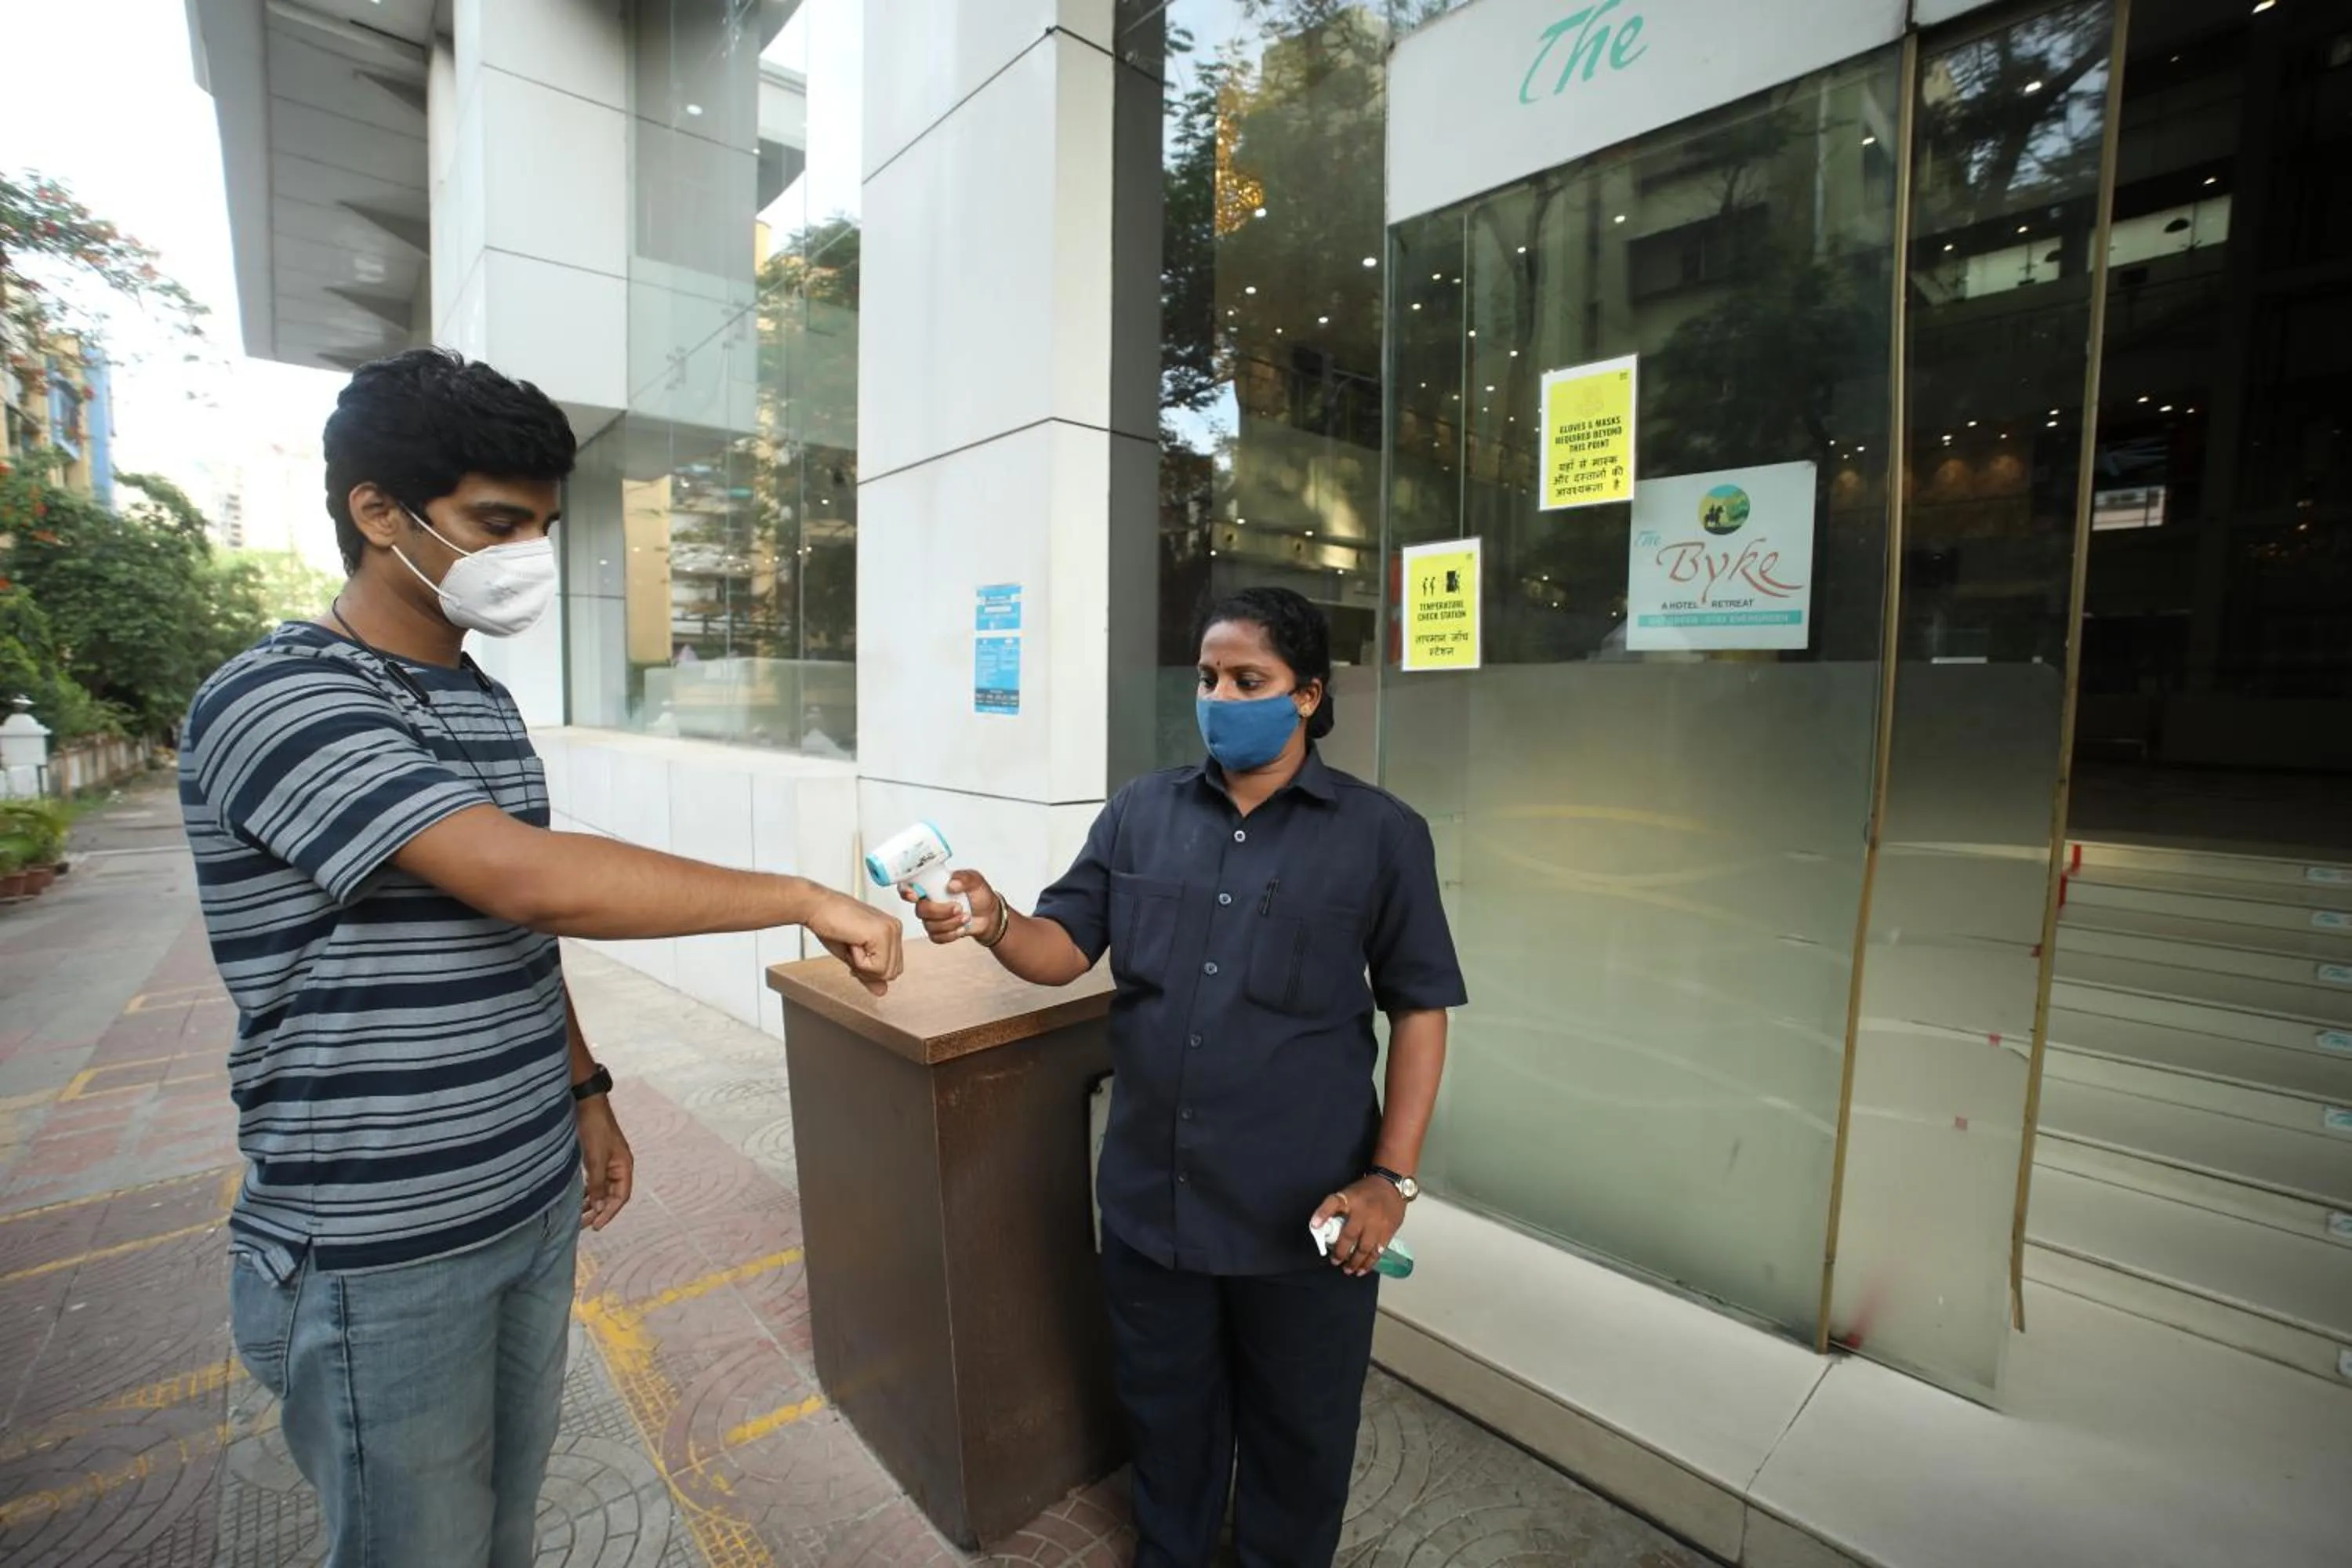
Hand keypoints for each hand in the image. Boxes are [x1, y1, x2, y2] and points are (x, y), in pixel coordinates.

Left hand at [577, 1097, 634, 1230]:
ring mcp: (607, 1163)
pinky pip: (594, 1181)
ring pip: (601, 1190)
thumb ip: (597, 1184)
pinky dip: (586, 1192)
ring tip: (578, 1216)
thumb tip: (598, 1208)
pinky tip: (577, 1199)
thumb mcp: (596, 1159)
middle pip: (611, 1195)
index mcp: (624, 1167)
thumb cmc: (595, 1129)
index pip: (621, 1197)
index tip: (597, 1225)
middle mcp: (617, 1167)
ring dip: (591, 1203)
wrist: (586, 1104)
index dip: (610, 1212)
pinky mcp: (596, 1159)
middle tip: (583, 1225)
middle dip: (598, 1211)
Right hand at [807, 889, 903, 994]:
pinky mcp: (882, 933)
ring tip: (852, 943)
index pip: (893, 968)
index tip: (854, 953)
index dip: (870, 970)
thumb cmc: (830, 925)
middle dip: (868, 970)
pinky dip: (858, 961)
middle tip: (852, 948)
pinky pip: (876, 967)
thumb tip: (883, 991)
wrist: (816, 907)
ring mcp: (891, 930)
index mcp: (891, 931)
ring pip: (886, 972)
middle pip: (892, 973)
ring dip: (862, 966)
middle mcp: (895, 928)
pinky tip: (852, 942)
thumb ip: (870, 974)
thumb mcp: (854, 957)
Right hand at [906, 870, 999, 946]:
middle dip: (939, 911)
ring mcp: (931, 919)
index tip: (915, 895)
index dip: (906, 891)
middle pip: (920, 910)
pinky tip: (962, 928)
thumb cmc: (979, 895)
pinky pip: (937, 937)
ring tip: (966, 916)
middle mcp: (928, 902)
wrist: (989, 915)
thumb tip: (951, 884)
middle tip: (958, 907)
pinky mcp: (937, 932)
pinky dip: (951, 934)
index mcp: (932, 885)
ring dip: (950, 922)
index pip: (908, 886)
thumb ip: (965, 878)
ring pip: (929, 925)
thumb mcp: (976, 881)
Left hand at [1310, 1177, 1405, 1277]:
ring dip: (1355, 1261)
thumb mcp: (1348, 1192)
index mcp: (1351, 1199)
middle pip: (1349, 1235)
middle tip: (1335, 1262)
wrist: (1392, 1185)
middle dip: (1341, 1252)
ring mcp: (1378, 1223)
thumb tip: (1319, 1226)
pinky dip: (1370, 1262)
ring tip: (1349, 1270)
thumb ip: (1335, 1208)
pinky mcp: (1389, 1231)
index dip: (1322, 1214)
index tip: (1314, 1225)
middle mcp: (1364, 1212)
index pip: (1333, 1203)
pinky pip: (1378, 1251)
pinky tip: (1363, 1269)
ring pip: (1365, 1247)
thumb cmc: (1366, 1191)